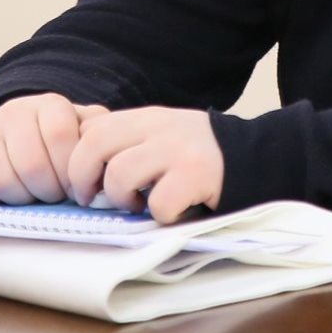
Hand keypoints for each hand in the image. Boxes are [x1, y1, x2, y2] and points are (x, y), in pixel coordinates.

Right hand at [0, 93, 107, 204]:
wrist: (16, 130)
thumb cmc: (55, 139)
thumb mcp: (84, 131)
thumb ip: (100, 138)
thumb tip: (108, 156)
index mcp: (50, 104)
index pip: (61, 140)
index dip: (70, 173)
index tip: (77, 188)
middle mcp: (14, 109)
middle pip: (32, 166)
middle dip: (48, 192)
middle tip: (54, 195)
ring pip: (3, 179)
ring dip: (22, 198)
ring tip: (32, 194)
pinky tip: (6, 192)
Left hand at [66, 107, 223, 222]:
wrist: (255, 158)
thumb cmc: (198, 156)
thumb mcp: (162, 134)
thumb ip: (128, 140)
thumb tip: (80, 164)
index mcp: (146, 118)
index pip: (91, 128)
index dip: (75, 159)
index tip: (82, 183)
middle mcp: (159, 127)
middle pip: (94, 144)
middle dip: (83, 178)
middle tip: (92, 199)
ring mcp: (177, 150)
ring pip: (119, 175)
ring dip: (122, 199)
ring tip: (138, 205)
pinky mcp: (196, 176)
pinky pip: (158, 202)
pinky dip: (161, 214)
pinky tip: (172, 210)